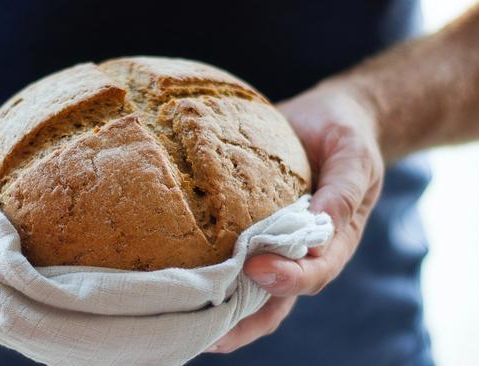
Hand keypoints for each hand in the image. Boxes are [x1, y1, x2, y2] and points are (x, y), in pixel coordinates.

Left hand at [207, 82, 383, 352]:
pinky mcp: (248, 228)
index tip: (256, 268)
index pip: (314, 272)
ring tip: (181, 322)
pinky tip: (177, 282)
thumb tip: (321, 223)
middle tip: (207, 332)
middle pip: (275, 300)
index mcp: (335, 241)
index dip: (288, 278)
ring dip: (219, 311)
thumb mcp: (355, 157)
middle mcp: (301, 252)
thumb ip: (343, 190)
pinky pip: (228, 256)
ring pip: (247, 290)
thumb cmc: (346, 137)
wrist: (329, 120)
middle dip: (243, 321)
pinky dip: (208, 273)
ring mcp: (273, 245)